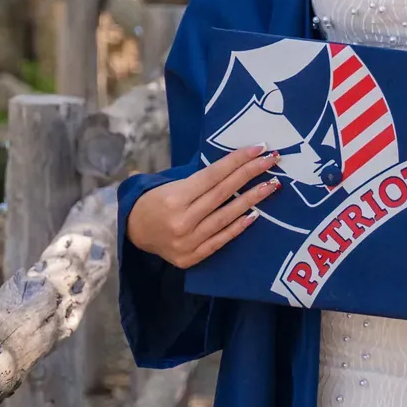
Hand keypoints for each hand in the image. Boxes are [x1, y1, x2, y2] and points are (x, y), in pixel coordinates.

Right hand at [125, 147, 280, 269]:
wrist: (133, 231)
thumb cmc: (156, 200)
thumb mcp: (171, 184)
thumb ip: (201, 180)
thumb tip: (236, 165)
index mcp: (174, 197)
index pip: (213, 176)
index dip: (237, 161)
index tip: (259, 149)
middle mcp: (182, 220)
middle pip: (223, 193)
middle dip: (251, 174)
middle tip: (272, 161)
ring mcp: (187, 241)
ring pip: (226, 217)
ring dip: (252, 200)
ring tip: (271, 186)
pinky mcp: (191, 257)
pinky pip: (221, 239)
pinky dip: (238, 227)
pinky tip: (255, 214)